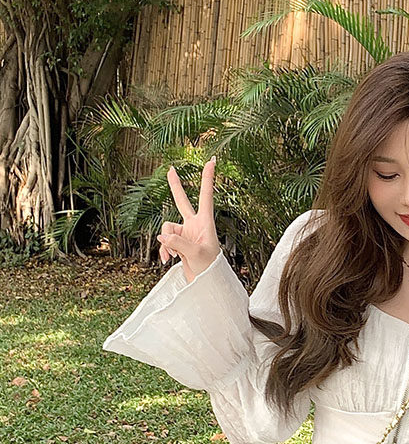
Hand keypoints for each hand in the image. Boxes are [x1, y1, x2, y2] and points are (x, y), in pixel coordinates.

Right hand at [156, 157, 221, 282]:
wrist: (206, 283)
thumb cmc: (209, 268)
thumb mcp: (195, 254)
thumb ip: (178, 242)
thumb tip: (162, 236)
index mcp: (205, 222)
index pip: (206, 195)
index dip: (207, 178)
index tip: (212, 160)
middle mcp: (194, 225)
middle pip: (182, 201)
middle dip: (175, 186)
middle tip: (170, 167)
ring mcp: (185, 233)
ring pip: (166, 228)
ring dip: (166, 242)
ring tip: (174, 256)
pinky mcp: (177, 243)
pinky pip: (163, 241)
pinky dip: (163, 250)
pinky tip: (168, 261)